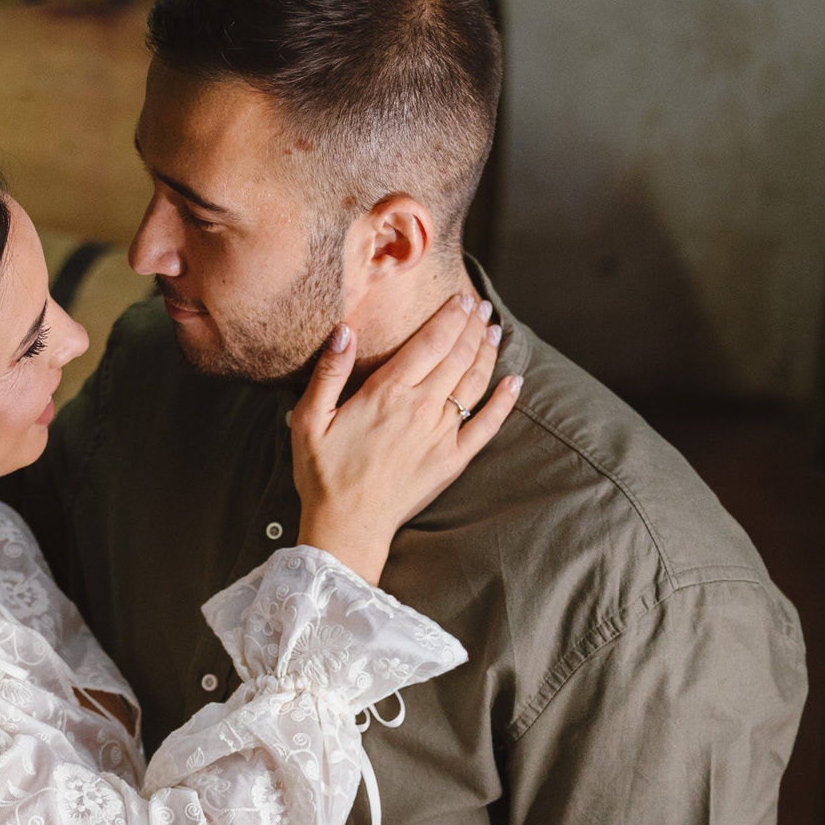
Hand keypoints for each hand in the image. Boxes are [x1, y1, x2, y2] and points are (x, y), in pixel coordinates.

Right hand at [290, 292, 520, 585]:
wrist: (347, 528)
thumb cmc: (323, 474)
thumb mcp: (308, 420)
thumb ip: (329, 373)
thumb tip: (344, 331)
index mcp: (387, 392)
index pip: (430, 341)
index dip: (451, 314)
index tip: (463, 297)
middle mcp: (421, 407)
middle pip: (458, 355)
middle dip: (473, 325)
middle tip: (482, 306)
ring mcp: (442, 434)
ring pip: (475, 382)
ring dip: (488, 352)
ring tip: (494, 331)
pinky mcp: (453, 460)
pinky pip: (488, 425)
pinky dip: (505, 401)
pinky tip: (515, 382)